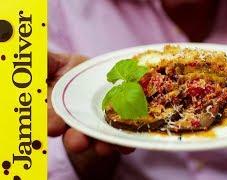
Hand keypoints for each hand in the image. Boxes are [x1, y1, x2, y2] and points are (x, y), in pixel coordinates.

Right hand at [48, 52, 134, 178]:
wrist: (99, 75)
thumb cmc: (71, 70)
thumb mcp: (55, 63)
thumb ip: (44, 63)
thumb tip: (28, 58)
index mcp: (54, 109)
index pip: (50, 118)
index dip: (51, 122)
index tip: (53, 127)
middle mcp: (74, 123)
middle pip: (72, 135)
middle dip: (75, 140)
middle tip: (78, 142)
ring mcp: (95, 127)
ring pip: (97, 139)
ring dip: (100, 145)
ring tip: (104, 147)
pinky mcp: (116, 128)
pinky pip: (120, 137)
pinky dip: (123, 142)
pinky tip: (127, 145)